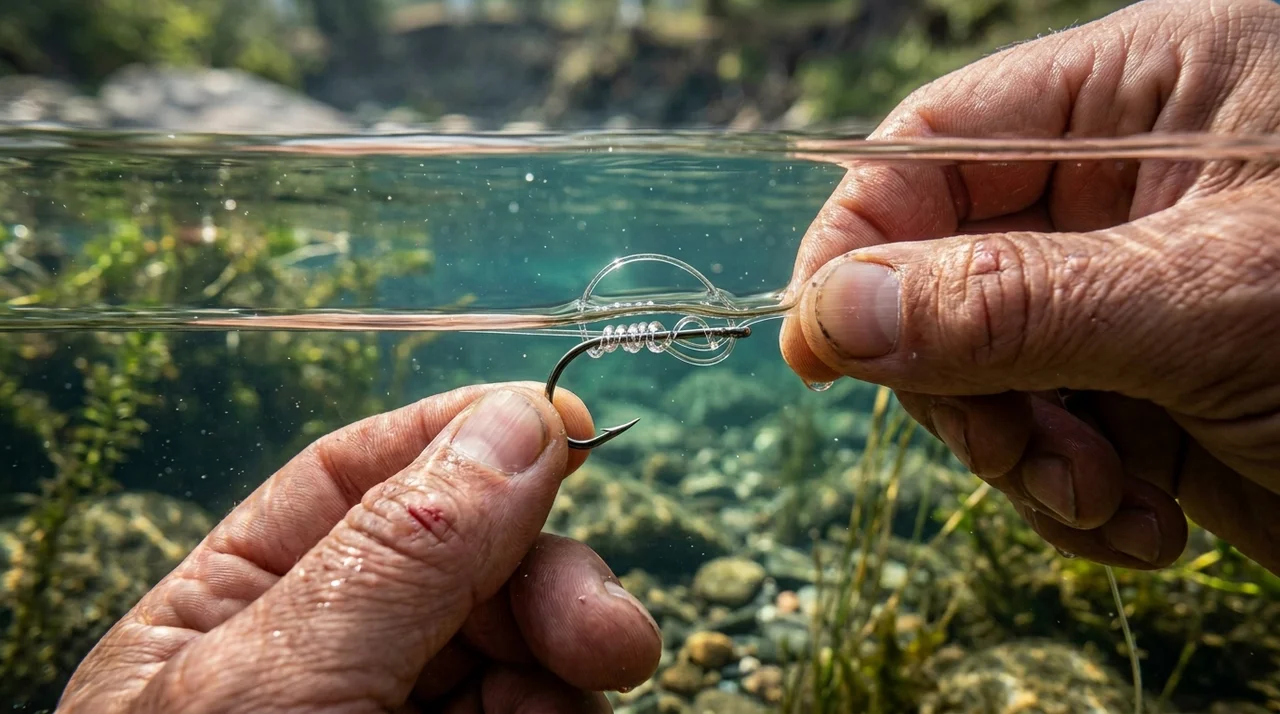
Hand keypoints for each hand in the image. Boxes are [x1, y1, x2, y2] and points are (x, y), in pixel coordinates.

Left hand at [58, 383, 661, 712]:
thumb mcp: (279, 695)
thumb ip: (400, 556)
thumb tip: (516, 425)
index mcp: (226, 616)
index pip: (355, 479)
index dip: (462, 440)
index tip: (572, 429)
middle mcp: (314, 663)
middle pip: (459, 558)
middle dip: (545, 577)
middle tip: (611, 639)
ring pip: (513, 643)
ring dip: (564, 659)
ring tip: (583, 696)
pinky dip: (557, 713)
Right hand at [781, 0, 1279, 573]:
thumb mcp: (1208, 305)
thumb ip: (1006, 307)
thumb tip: (827, 316)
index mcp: (1148, 91)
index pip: (934, 145)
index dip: (859, 240)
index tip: (822, 347)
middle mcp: (1130, 184)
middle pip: (943, 272)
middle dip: (965, 384)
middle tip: (1022, 458)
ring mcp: (1137, 291)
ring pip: (988, 371)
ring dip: (1024, 456)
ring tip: (1106, 506)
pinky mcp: (1155, 384)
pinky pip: (1051, 436)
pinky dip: (1073, 497)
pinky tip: (1145, 524)